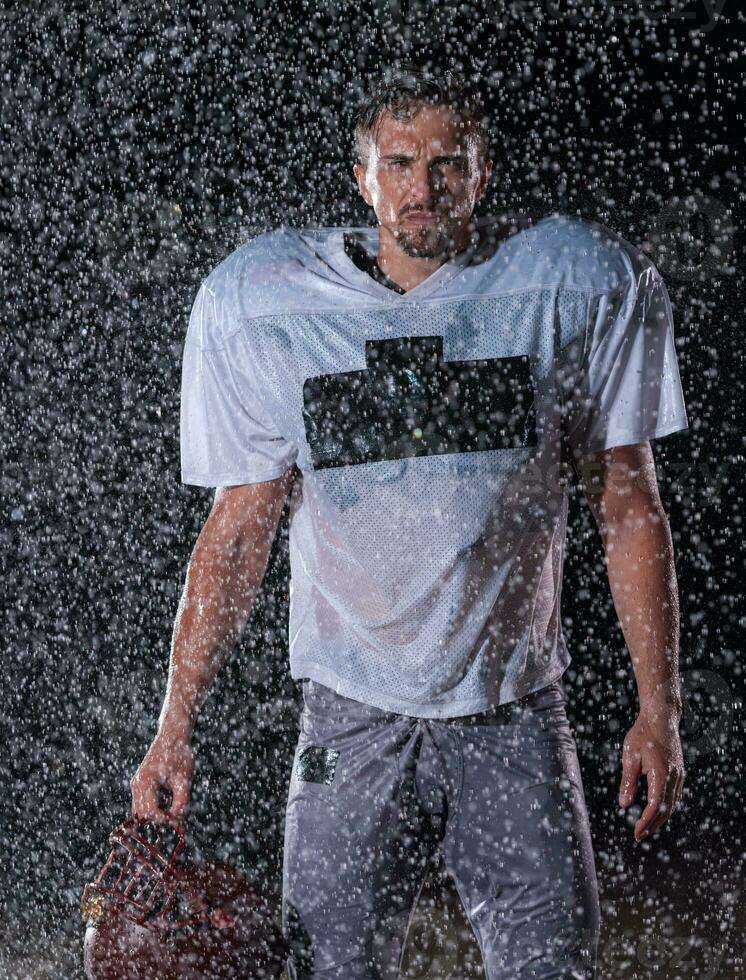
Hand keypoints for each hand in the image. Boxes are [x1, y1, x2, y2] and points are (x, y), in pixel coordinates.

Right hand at [130, 731, 193, 822]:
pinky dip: (155, 805)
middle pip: (143, 814)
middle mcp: (137, 784)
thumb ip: (181, 802)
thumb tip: (178, 822)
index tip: (177, 819)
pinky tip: (169, 795)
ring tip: (173, 800)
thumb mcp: (184, 779)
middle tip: (176, 813)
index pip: (150, 812)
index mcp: (145, 782)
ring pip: (142, 810)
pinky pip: (144, 802)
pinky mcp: (140, 784)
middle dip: (159, 818)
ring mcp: (136, 784)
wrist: (173, 735)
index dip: (164, 819)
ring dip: (156, 812)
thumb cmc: (179, 755)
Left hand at [618, 703, 684, 841]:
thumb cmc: (642, 734)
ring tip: (646, 828)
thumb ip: (628, 782)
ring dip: (660, 818)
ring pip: (672, 804)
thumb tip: (624, 804)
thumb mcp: (630, 756)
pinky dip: (666, 807)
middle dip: (653, 824)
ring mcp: (679, 775)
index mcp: (661, 774)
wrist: (661, 718)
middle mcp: (674, 777)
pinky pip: (674, 795)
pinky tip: (656, 811)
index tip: (636, 832)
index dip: (646, 821)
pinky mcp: (679, 772)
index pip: (655, 805)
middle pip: (666, 809)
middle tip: (639, 836)